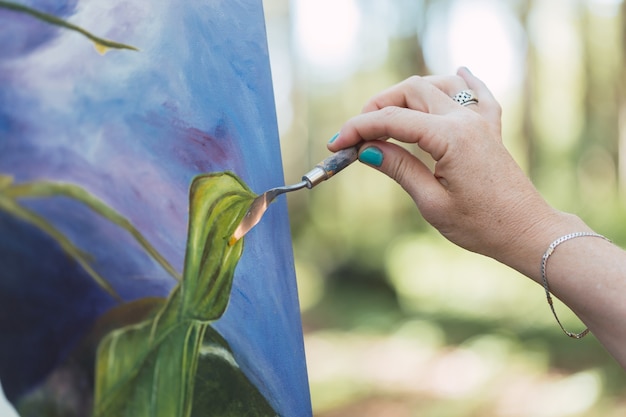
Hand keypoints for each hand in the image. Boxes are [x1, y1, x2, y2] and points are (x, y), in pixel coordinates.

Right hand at [328, 68, 580, 273]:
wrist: (526, 231)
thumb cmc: (481, 225)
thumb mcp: (432, 202)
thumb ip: (399, 168)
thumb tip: (366, 149)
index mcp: (450, 138)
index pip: (392, 120)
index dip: (358, 128)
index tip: (337, 143)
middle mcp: (466, 120)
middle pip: (412, 90)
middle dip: (378, 106)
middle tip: (358, 133)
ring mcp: (481, 120)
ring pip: (438, 85)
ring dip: (408, 94)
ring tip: (387, 116)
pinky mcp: (491, 128)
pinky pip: (476, 93)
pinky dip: (460, 83)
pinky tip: (457, 74)